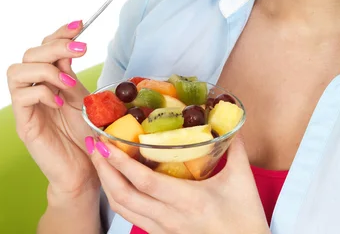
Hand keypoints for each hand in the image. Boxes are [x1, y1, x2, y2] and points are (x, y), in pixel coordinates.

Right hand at [7, 21, 98, 198]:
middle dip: (56, 46)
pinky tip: (60, 101)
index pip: (45, 45)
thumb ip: (72, 73)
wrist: (86, 168)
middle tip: (81, 50)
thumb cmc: (86, 133)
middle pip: (30, 53)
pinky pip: (21, 97)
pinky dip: (42, 93)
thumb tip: (71, 48)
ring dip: (46, 70)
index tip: (80, 24)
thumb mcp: (84, 95)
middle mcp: (34, 87)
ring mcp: (26, 106)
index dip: (60, 32)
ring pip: (17, 70)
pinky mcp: (24, 124)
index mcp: (50, 78)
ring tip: (68, 82)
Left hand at [87, 132, 269, 233]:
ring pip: (124, 209)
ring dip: (107, 183)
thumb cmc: (246, 218)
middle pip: (124, 196)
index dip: (121, 163)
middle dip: (104, 170)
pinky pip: (133, 217)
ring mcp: (164, 230)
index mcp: (188, 201)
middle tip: (94, 145)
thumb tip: (229, 117)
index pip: (145, 182)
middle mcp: (170, 219)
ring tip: (100, 160)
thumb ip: (234, 146)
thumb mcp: (242, 179)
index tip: (106, 143)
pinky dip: (119, 197)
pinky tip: (118, 182)